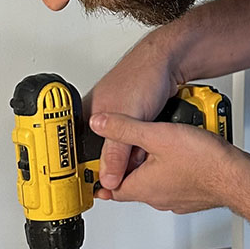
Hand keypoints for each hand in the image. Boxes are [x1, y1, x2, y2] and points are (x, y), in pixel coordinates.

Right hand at [84, 40, 182, 190]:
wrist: (170, 63)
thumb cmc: (142, 77)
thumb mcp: (129, 119)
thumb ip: (116, 152)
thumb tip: (108, 179)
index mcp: (88, 116)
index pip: (79, 152)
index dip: (87, 170)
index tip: (96, 186)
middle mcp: (100, 119)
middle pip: (102, 156)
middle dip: (118, 164)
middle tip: (128, 162)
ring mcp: (118, 121)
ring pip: (121, 152)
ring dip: (132, 157)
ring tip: (140, 151)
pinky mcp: (134, 122)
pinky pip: (134, 145)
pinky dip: (142, 149)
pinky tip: (150, 144)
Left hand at [88, 112, 241, 213]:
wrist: (238, 176)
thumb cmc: (204, 162)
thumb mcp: (156, 135)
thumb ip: (125, 128)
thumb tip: (99, 124)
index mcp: (142, 187)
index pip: (110, 187)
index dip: (102, 175)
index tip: (95, 169)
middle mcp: (157, 197)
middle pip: (132, 183)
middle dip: (129, 167)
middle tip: (127, 149)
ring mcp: (176, 198)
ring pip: (155, 182)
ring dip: (152, 167)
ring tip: (157, 145)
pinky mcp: (192, 195)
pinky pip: (175, 183)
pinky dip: (172, 170)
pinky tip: (180, 154)